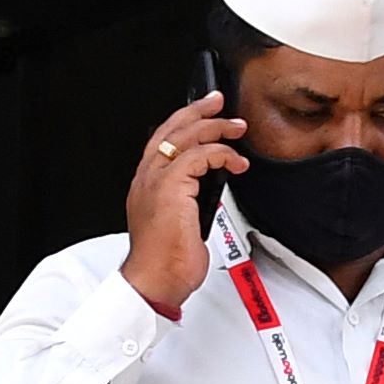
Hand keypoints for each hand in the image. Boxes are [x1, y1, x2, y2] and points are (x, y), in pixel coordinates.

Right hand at [119, 90, 246, 313]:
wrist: (155, 281)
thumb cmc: (166, 261)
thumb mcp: (180, 222)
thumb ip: (189, 199)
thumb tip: (210, 189)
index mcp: (147, 184)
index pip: (164, 141)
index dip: (184, 122)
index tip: (206, 114)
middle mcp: (147, 178)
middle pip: (171, 130)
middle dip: (198, 111)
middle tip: (219, 102)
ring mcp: (156, 181)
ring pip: (186, 137)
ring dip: (216, 129)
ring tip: (237, 129)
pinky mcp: (171, 187)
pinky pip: (199, 156)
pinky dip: (221, 154)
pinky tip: (235, 163)